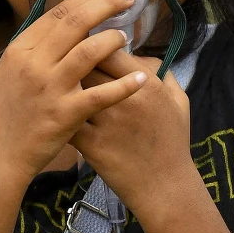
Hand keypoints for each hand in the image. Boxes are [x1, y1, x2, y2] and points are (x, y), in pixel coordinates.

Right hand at [0, 0, 150, 187]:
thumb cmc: (4, 112)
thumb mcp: (10, 72)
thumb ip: (33, 50)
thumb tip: (61, 25)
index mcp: (20, 50)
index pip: (57, 14)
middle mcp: (34, 64)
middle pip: (75, 24)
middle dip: (105, 6)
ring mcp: (50, 88)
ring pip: (89, 52)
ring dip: (112, 40)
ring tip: (125, 36)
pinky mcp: (66, 114)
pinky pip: (102, 95)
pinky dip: (126, 85)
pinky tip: (143, 79)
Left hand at [72, 51, 193, 215]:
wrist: (164, 187)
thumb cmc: (172, 142)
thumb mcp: (179, 102)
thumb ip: (162, 72)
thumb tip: (139, 53)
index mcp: (146, 85)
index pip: (107, 49)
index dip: (93, 45)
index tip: (87, 48)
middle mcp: (124, 99)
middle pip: (84, 65)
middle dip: (74, 61)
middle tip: (67, 64)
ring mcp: (105, 122)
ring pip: (71, 89)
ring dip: (63, 85)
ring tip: (58, 84)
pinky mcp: (89, 143)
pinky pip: (65, 118)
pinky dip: (57, 111)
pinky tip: (54, 110)